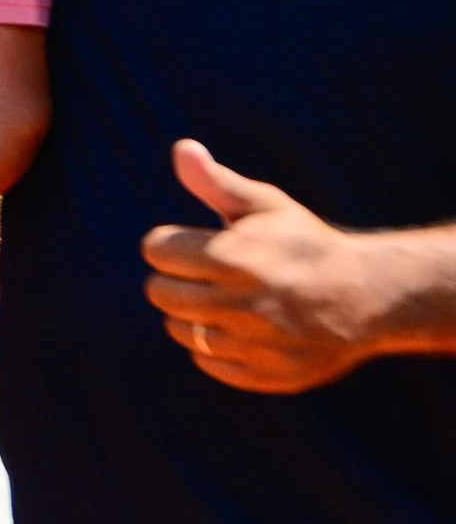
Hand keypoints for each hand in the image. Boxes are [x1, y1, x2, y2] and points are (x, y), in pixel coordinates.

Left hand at [141, 140, 405, 393]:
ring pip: (178, 330)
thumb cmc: (305, 243)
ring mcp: (253, 344)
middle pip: (158, 293)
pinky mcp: (262, 374)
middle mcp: (240, 305)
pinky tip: (243, 329)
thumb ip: (216, 182)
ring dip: (192, 314)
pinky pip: (206, 362)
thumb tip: (181, 149)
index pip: (156, 251)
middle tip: (209, 274)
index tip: (194, 245)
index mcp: (234, 258)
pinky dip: (216, 347)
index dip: (171, 245)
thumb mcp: (266, 206)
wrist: (368, 296)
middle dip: (176, 279)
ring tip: (227, 301)